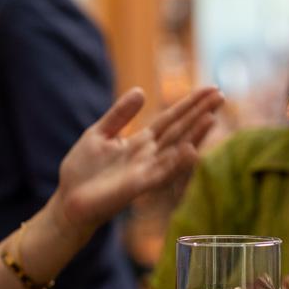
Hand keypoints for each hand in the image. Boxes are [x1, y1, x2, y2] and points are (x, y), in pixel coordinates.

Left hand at [54, 86, 222, 236]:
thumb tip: (141, 91)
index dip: (189, 103)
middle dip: (199, 113)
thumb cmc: (83, 169)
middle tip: (221, 94)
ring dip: (194, 136)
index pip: (170, 119)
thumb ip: (120, 114)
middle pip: (179, 130)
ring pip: (175, 151)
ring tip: (211, 118)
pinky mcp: (136, 186)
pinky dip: (176, 163)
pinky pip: (160, 173)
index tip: (211, 88)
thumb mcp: (100, 133)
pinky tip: (190, 150)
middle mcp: (148, 156)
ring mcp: (145, 171)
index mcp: (140, 142)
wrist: (68, 199)